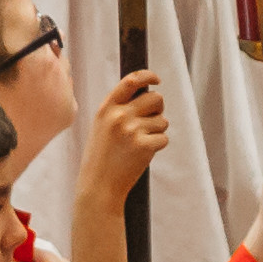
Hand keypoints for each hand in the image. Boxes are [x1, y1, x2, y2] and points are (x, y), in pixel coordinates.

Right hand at [81, 70, 169, 199]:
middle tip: (149, 122)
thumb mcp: (102, 126)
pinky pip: (163, 138)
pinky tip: (142, 154)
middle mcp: (119, 116)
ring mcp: (132, 130)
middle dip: (158, 109)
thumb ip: (119, 108)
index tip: (156, 80)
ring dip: (156, 131)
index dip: (147, 76)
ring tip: (138, 144)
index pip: (131, 81)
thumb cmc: (102, 156)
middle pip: (156, 98)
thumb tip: (148, 93)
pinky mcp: (144, 145)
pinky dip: (157, 145)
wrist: (98, 185)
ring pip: (162, 120)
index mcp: (106, 108)